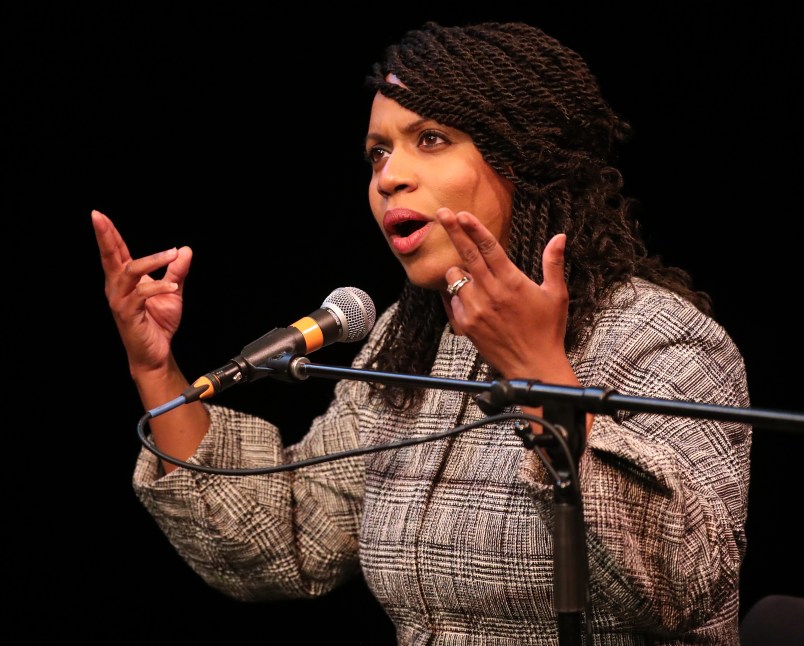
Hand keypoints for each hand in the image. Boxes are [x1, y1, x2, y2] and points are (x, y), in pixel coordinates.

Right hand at [92, 209, 191, 375]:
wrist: (156, 353)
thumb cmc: (158, 323)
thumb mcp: (173, 292)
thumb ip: (177, 271)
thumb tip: (185, 250)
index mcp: (125, 280)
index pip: (116, 253)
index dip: (108, 234)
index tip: (99, 216)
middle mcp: (117, 288)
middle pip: (109, 257)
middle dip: (105, 236)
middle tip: (99, 218)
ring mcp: (120, 301)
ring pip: (130, 272)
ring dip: (152, 260)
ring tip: (171, 255)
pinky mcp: (127, 314)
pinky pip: (141, 294)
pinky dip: (158, 287)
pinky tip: (173, 286)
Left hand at [436, 207, 573, 384]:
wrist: (533, 367)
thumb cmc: (548, 331)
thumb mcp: (556, 295)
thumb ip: (553, 263)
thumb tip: (560, 237)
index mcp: (513, 283)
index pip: (489, 248)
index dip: (474, 229)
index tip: (462, 214)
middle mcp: (491, 293)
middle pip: (467, 255)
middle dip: (453, 231)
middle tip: (442, 213)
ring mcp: (476, 309)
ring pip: (456, 277)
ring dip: (461, 271)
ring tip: (476, 279)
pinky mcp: (466, 324)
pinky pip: (453, 300)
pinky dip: (459, 294)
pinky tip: (474, 300)